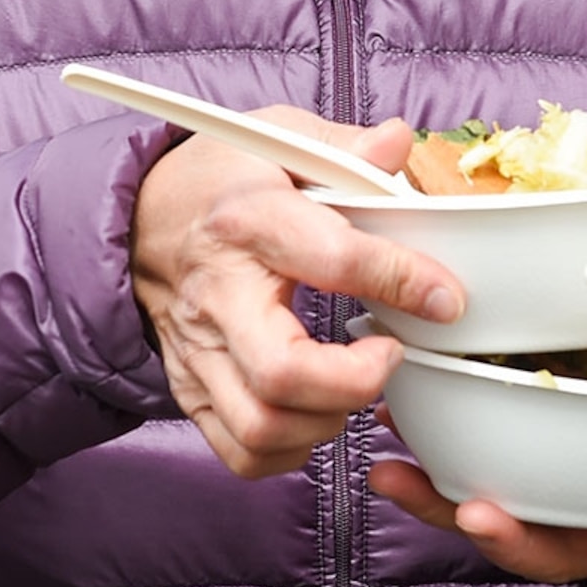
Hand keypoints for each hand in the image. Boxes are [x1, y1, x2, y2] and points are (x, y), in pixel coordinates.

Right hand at [132, 113, 464, 480]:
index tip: (446, 299)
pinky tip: (318, 411)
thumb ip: (344, 148)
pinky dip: (290, 448)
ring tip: (355, 383)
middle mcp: (218, 293)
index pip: (333, 260)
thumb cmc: (222, 180)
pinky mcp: (191, 388)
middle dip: (355, 381)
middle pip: (283, 372)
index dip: (401, 281)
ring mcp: (199, 350)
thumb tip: (398, 144)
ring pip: (261, 425)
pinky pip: (240, 450)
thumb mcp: (278, 136)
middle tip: (389, 353)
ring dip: (327, 420)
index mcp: (249, 219)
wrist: (140, 218)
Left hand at [370, 226, 586, 584]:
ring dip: (453, 515)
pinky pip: (477, 502)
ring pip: (513, 537)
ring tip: (404, 478)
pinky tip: (391, 457)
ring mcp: (570, 517)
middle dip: (527, 543)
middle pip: (578, 555)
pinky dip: (432, 488)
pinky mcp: (526, 495)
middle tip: (485, 515)